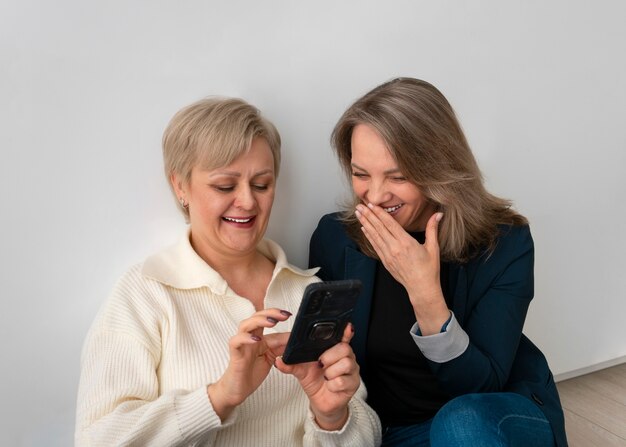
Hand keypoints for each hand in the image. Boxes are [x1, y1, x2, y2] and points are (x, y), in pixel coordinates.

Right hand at [208, 308, 291, 419]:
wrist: (237, 391)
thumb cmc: (251, 374)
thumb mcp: (271, 359)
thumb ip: (280, 348)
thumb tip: (294, 339)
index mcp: (259, 338)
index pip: (267, 321)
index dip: (278, 316)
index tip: (289, 314)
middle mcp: (249, 338)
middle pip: (256, 317)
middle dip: (270, 313)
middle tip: (284, 315)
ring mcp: (241, 345)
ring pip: (245, 325)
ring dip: (259, 321)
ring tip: (272, 322)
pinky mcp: (235, 355)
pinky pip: (235, 342)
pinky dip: (245, 338)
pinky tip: (256, 340)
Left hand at [276, 324, 358, 429]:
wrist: (321, 401)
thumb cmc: (314, 380)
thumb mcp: (300, 370)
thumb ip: (291, 363)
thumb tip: (279, 360)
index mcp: (334, 349)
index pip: (344, 336)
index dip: (346, 331)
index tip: (346, 326)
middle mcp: (346, 357)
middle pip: (345, 348)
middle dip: (329, 356)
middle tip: (320, 363)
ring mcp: (352, 370)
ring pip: (346, 363)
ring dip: (331, 372)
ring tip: (325, 376)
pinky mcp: (353, 384)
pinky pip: (343, 381)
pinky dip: (332, 384)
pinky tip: (330, 386)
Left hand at [355, 203, 448, 334]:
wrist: (421, 288)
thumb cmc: (429, 269)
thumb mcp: (433, 247)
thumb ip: (432, 229)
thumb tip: (439, 214)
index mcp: (406, 243)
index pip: (390, 224)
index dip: (379, 213)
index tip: (372, 205)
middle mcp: (395, 248)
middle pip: (379, 228)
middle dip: (368, 216)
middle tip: (359, 206)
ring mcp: (388, 255)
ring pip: (374, 236)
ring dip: (365, 224)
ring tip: (358, 214)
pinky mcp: (385, 261)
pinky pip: (375, 246)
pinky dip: (369, 236)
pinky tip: (364, 229)